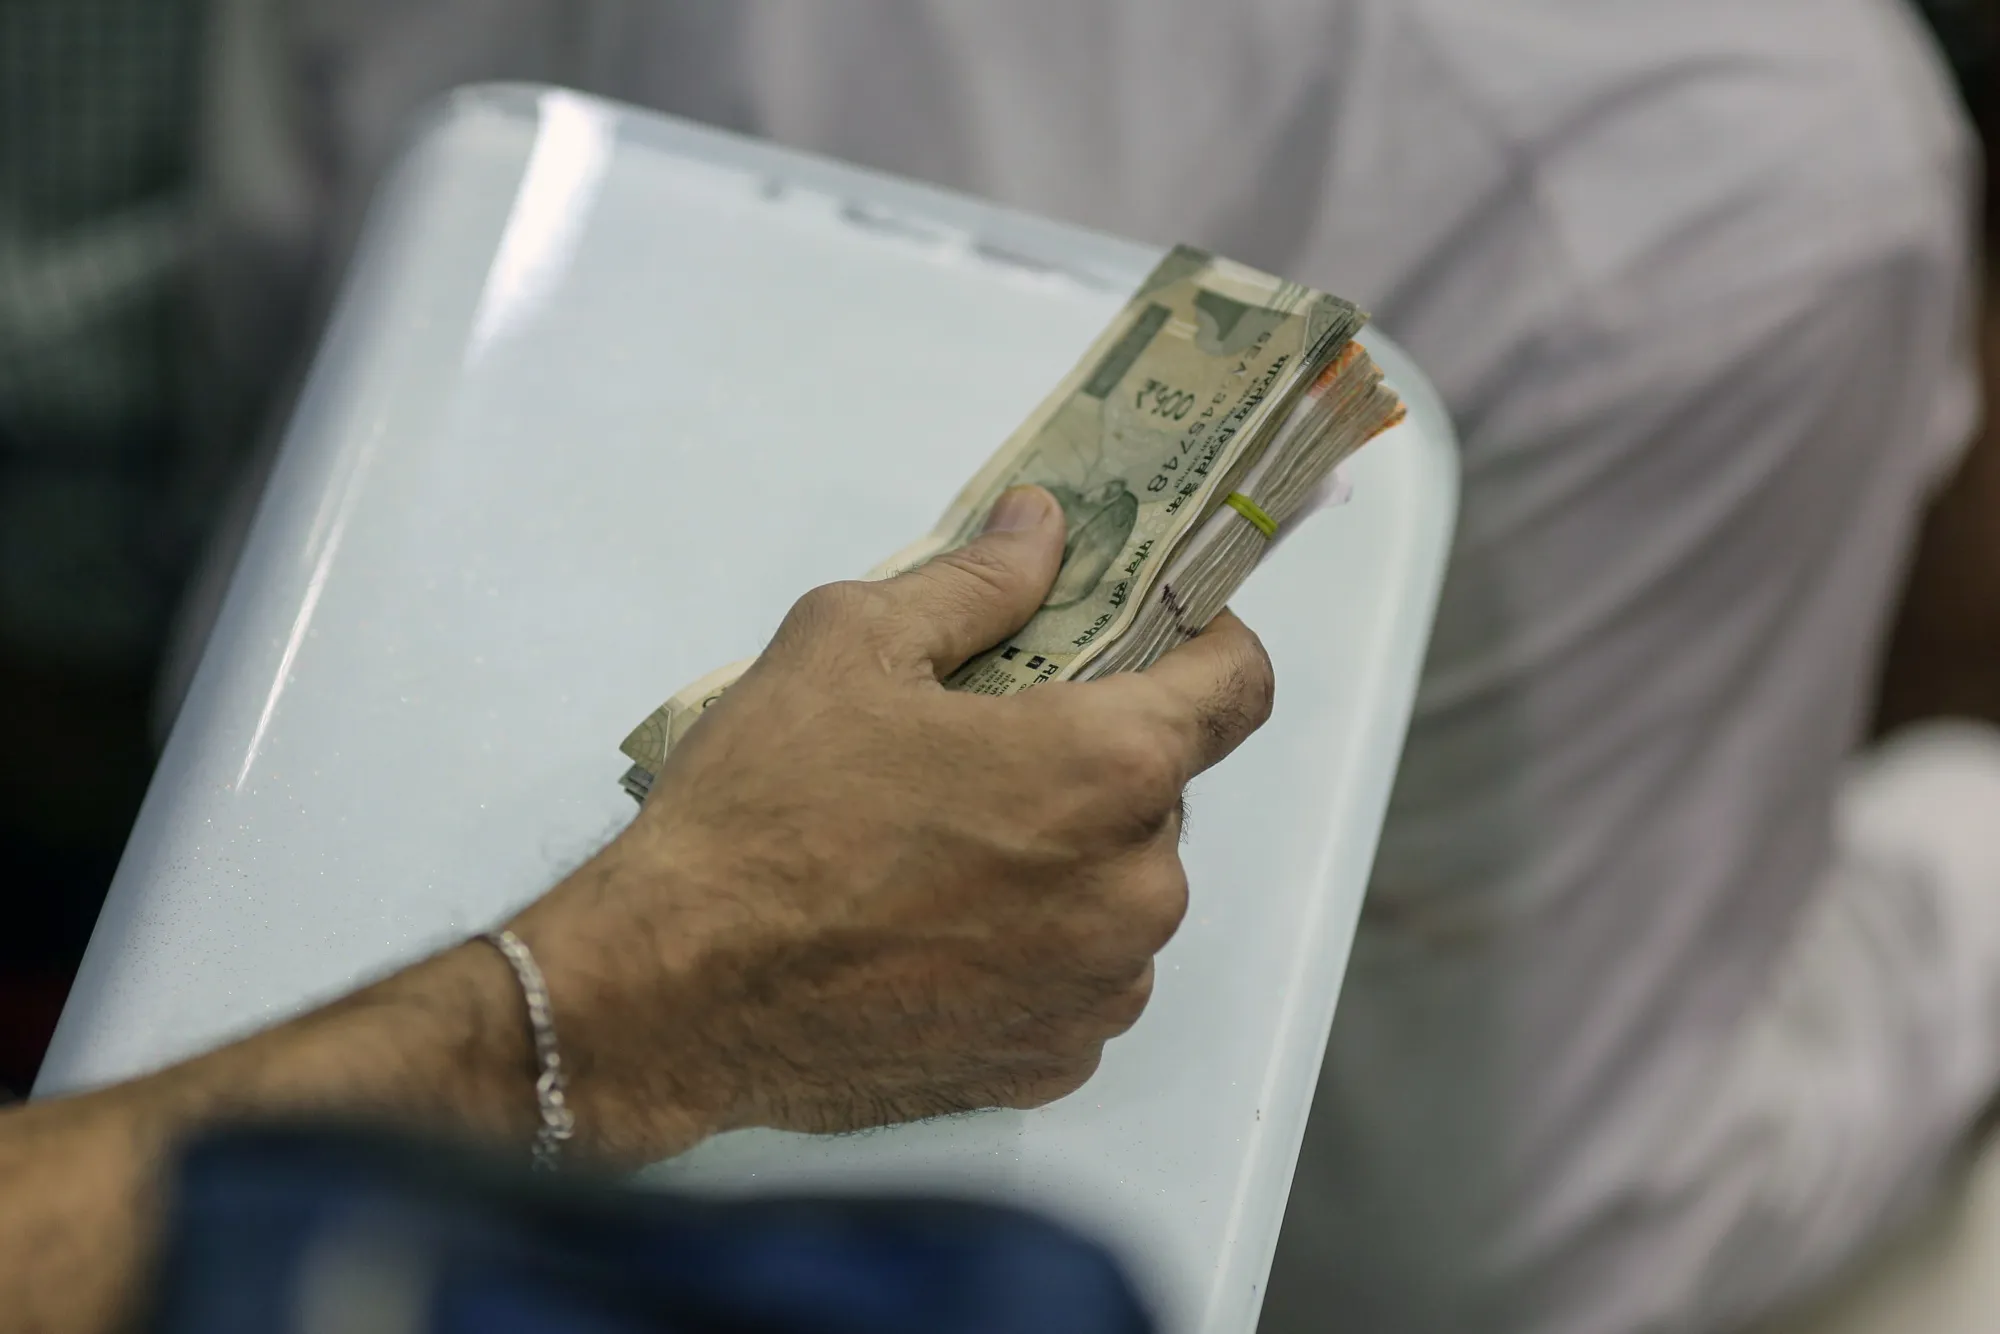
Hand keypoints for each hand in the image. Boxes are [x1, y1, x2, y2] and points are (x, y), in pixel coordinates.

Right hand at [512, 485, 1275, 1160]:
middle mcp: (1134, 889)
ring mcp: (1099, 989)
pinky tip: (932, 934)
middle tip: (984, 748)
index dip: (1206, 644)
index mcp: (1108, 767)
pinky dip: (1032, 949)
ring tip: (942, 852)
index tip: (1154, 636)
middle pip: (1162, 792)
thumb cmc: (761, 813)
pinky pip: (1079, 980)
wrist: (672, 995)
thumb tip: (1041, 530)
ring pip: (1120, 891)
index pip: (1240, 686)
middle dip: (1094, 759)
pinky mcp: (1051, 1061)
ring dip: (1065, 861)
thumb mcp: (850, 644)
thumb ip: (976, 580)